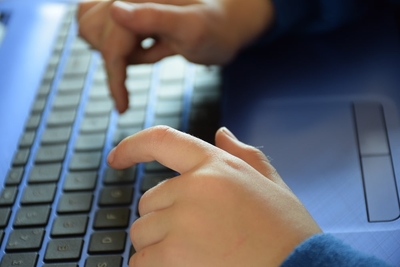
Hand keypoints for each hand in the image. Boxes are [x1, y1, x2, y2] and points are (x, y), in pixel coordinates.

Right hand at [77, 0, 274, 112]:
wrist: (227, 24)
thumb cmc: (217, 28)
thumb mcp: (192, 27)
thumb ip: (155, 17)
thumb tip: (114, 11)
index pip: (110, 38)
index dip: (114, 74)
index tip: (122, 105)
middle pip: (90, 28)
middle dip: (114, 55)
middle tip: (149, 58)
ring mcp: (129, 4)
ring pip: (92, 27)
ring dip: (114, 50)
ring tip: (150, 50)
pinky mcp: (132, 14)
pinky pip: (108, 31)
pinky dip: (120, 47)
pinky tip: (147, 47)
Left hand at [107, 126, 320, 266]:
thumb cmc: (288, 232)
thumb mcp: (271, 184)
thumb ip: (243, 154)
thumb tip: (221, 132)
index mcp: (217, 165)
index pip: (162, 140)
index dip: (132, 146)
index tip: (115, 158)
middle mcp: (195, 186)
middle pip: (148, 201)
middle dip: (161, 219)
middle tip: (192, 236)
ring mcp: (183, 220)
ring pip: (141, 231)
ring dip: (156, 245)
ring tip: (192, 255)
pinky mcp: (175, 255)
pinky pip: (141, 260)